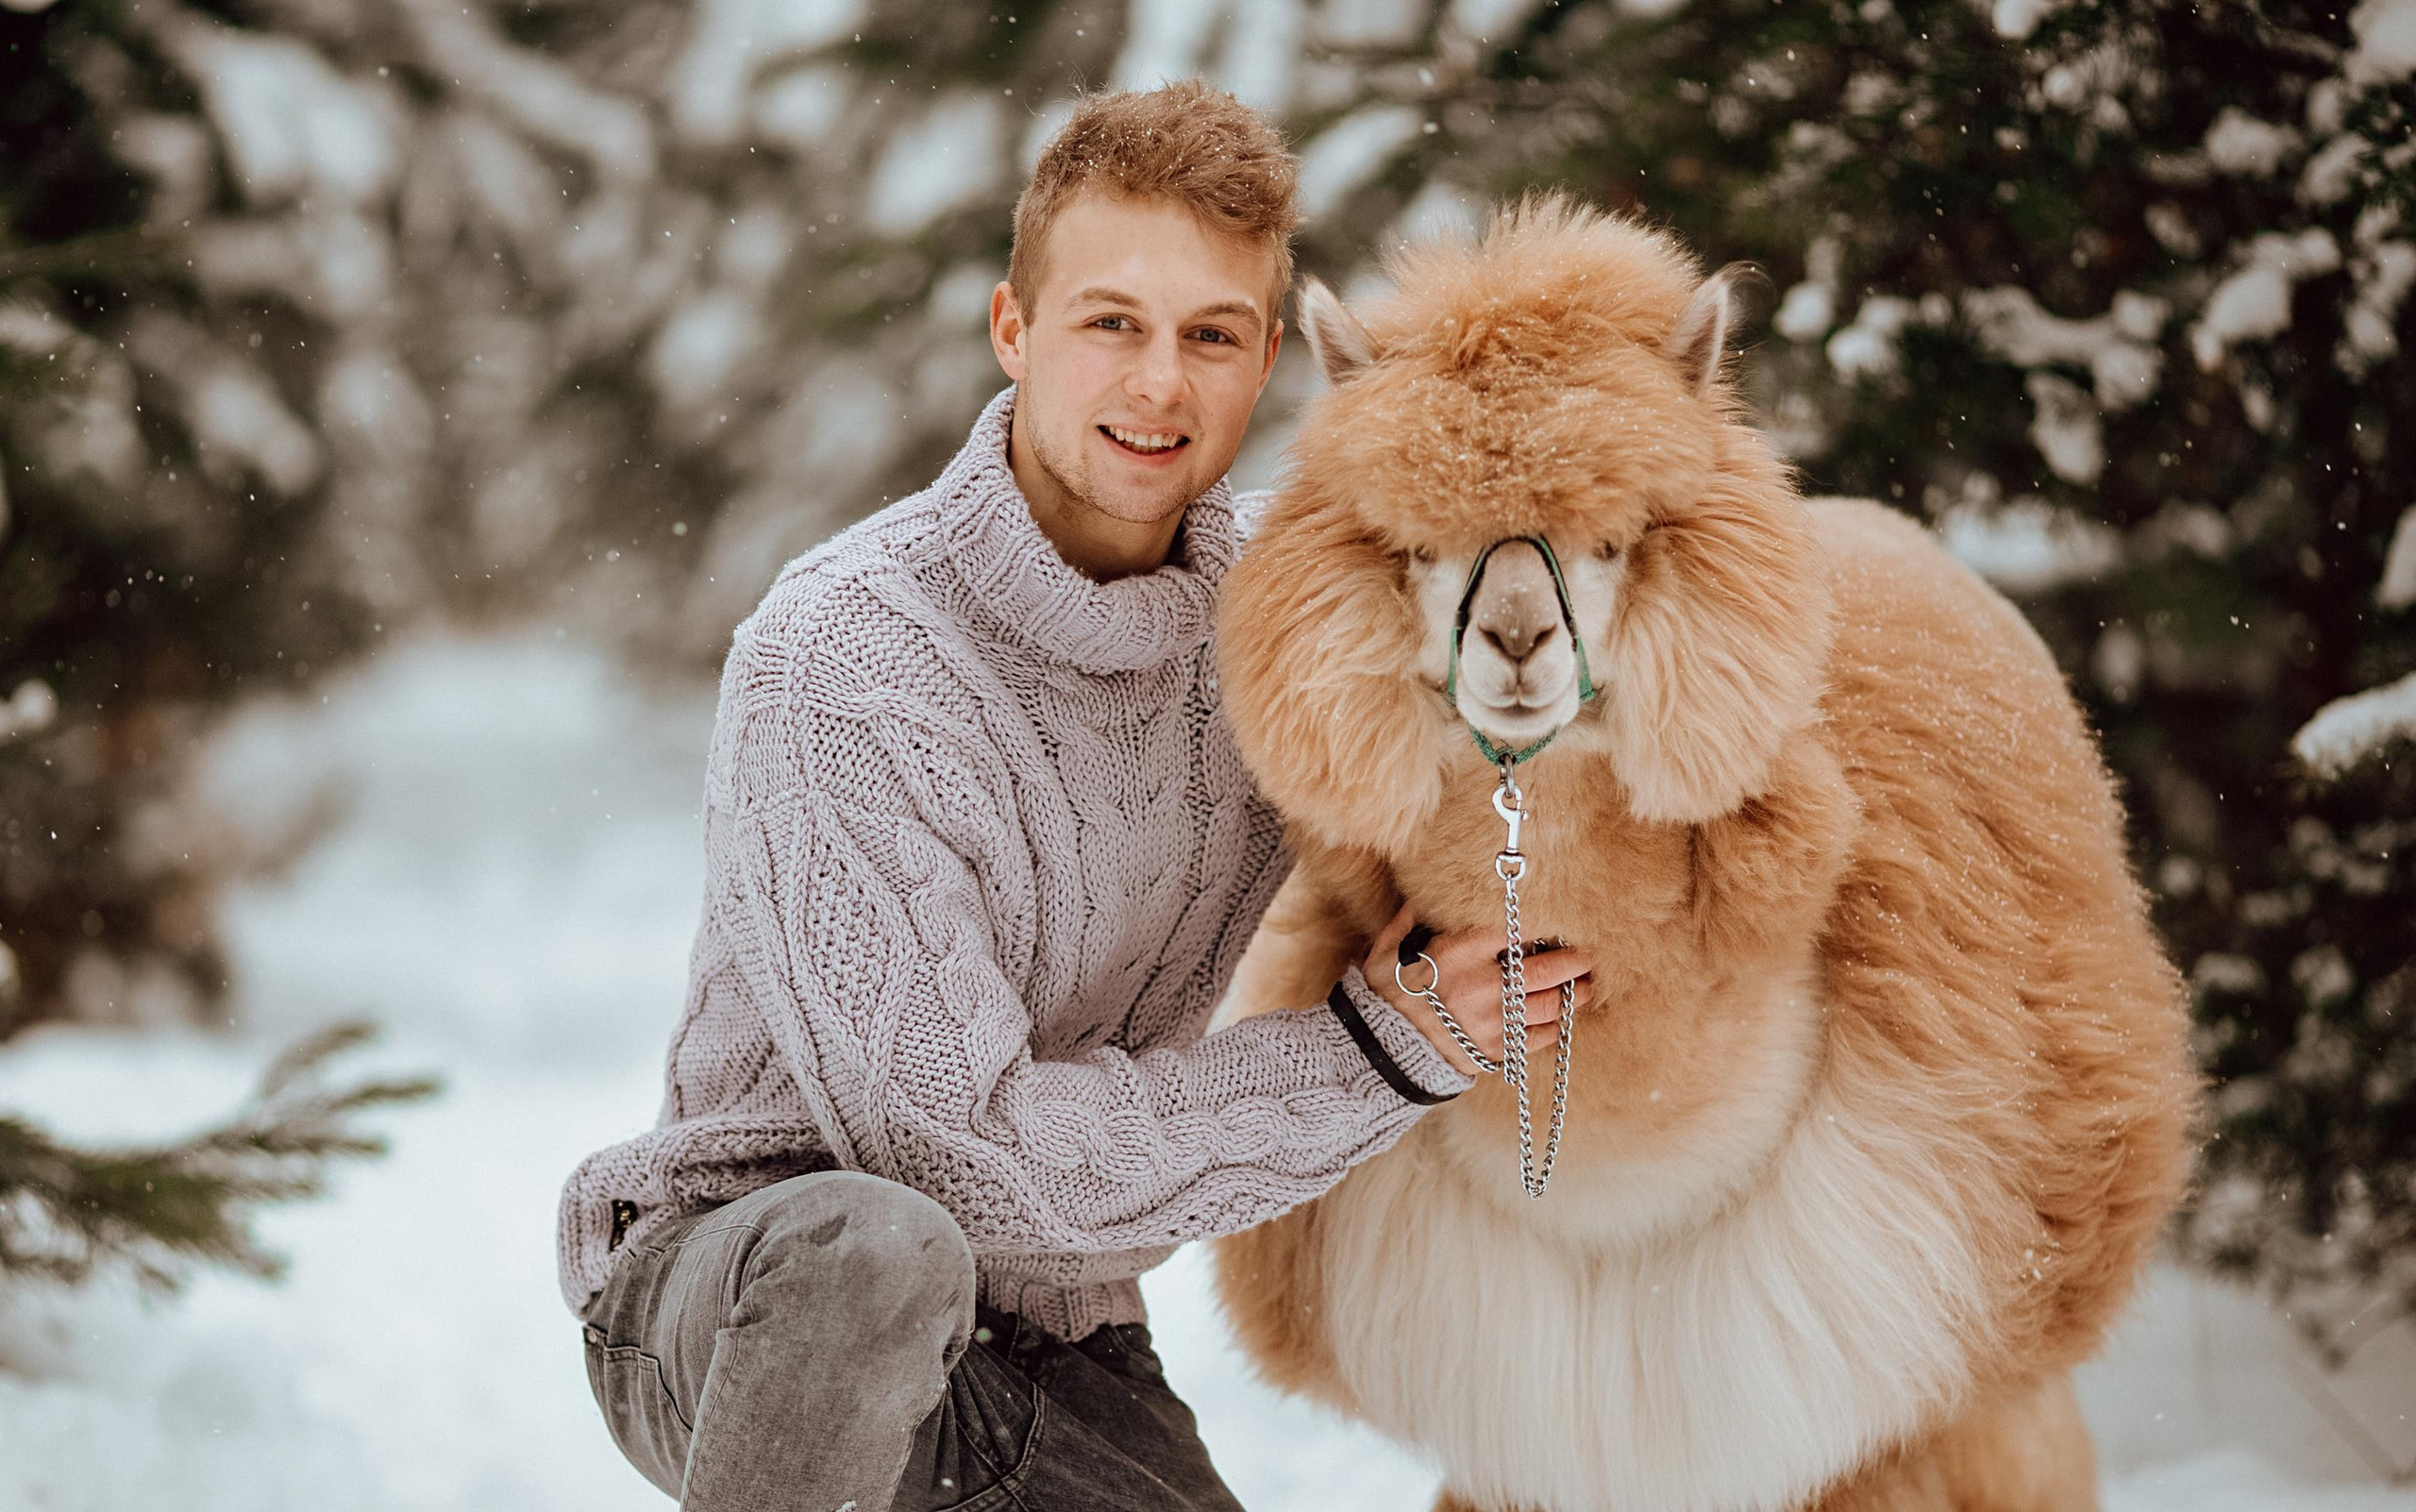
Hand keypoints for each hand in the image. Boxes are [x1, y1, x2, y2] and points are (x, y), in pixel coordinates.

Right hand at [1360, 902, 1593, 1079]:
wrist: (1379, 1053)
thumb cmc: (1385, 994)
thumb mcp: (1390, 947)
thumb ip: (1415, 916)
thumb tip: (1432, 889)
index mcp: (1458, 953)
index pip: (1517, 930)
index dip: (1543, 925)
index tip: (1555, 922)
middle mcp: (1482, 987)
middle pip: (1548, 970)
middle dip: (1576, 961)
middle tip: (1588, 955)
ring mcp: (1493, 1023)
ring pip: (1553, 1005)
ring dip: (1576, 993)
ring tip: (1586, 984)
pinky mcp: (1496, 1051)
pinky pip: (1541, 1036)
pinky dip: (1556, 1023)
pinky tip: (1561, 1013)